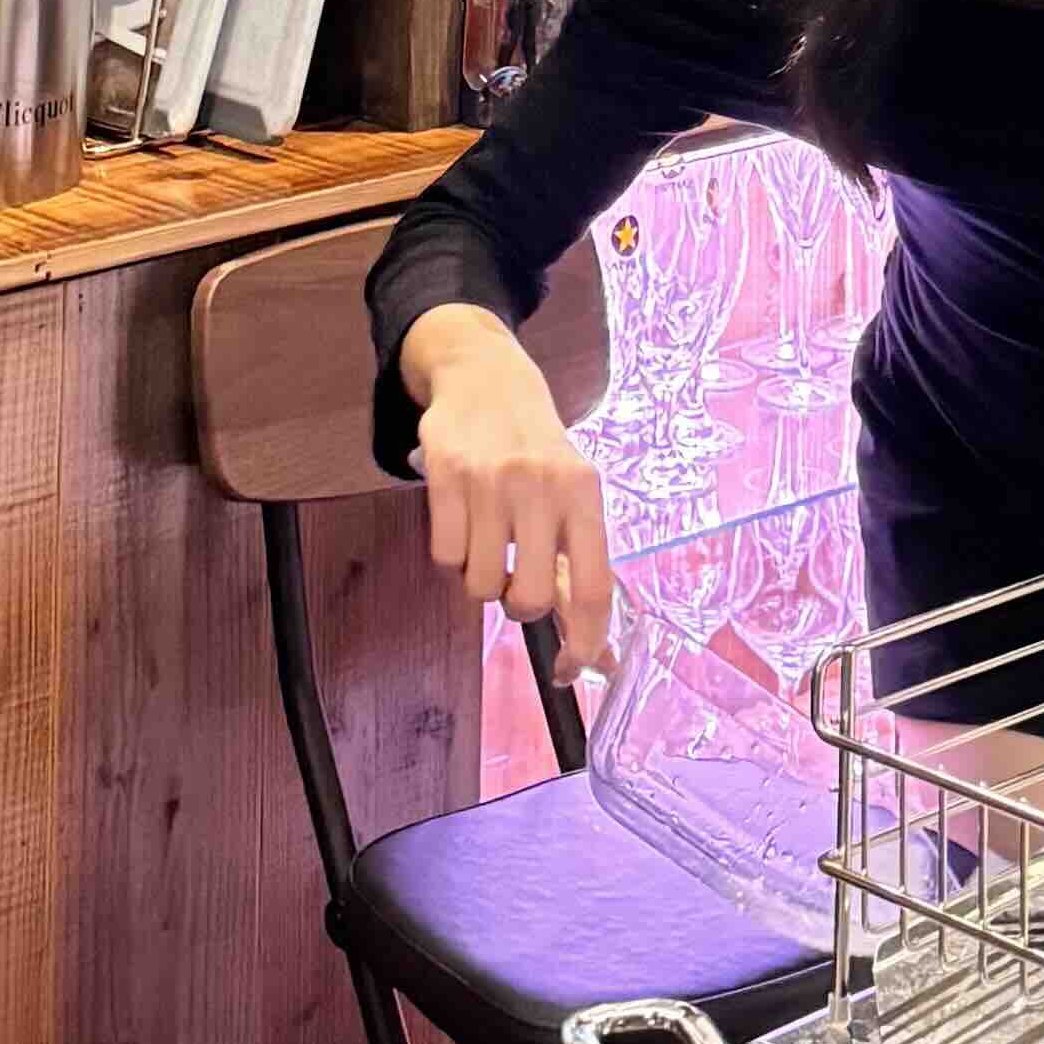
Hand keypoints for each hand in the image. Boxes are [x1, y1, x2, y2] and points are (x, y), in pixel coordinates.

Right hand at [403, 308, 614, 679]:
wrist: (485, 374)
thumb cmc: (537, 448)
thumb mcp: (571, 492)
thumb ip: (578, 566)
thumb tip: (598, 656)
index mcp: (584, 492)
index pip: (594, 586)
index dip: (585, 642)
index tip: (569, 670)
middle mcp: (541, 484)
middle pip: (529, 598)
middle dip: (518, 606)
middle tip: (514, 581)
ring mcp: (491, 478)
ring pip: (480, 584)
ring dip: (480, 580)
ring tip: (485, 542)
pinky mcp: (445, 473)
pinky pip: (444, 557)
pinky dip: (451, 557)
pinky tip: (461, 523)